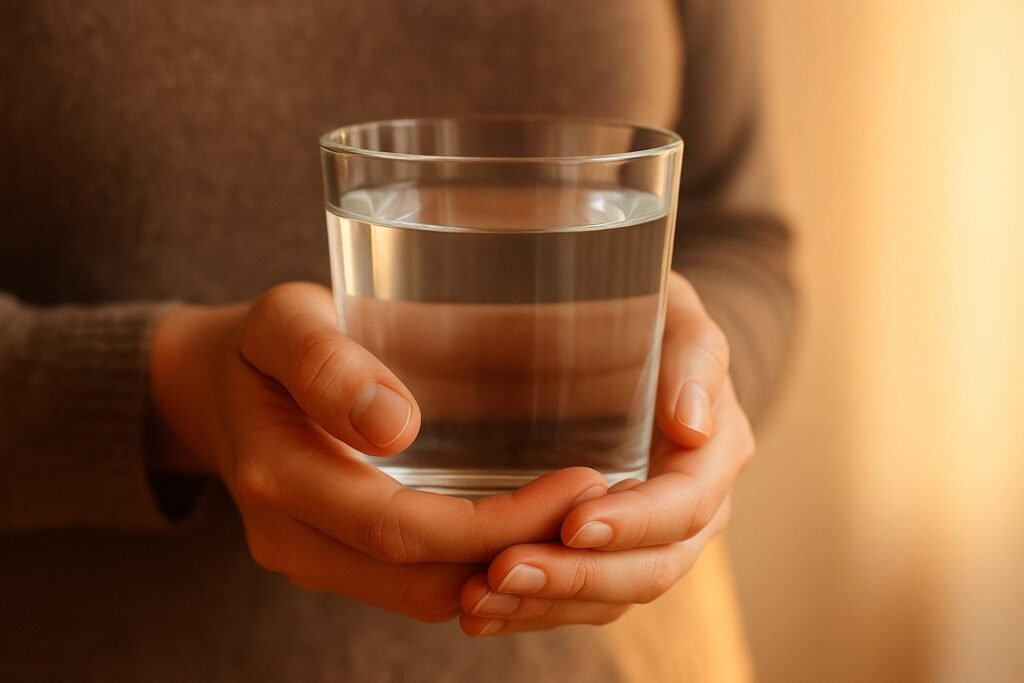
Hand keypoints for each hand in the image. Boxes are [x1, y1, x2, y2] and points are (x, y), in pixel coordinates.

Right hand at [148, 282, 607, 621]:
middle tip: (605, 507)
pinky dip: (479, 571)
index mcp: (277, 479)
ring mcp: (314, 559)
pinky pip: (418, 588)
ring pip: (427, 598)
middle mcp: (292, 540)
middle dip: (521, 553)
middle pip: (423, 580)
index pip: (401, 529)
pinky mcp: (338, 561)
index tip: (581, 484)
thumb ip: (327, 365)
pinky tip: (534, 534)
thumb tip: (395, 428)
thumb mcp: (282, 322)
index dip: (496, 522)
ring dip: (508, 573)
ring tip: (585, 526)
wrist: (213, 387)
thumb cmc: (259, 344)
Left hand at [457, 273, 754, 634]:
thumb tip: (693, 425)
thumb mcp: (679, 314)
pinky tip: (480, 610)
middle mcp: (692, 508)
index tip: (574, 524)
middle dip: (578, 577)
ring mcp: (651, 537)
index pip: (685, 506)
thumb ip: (694, 358)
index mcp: (716, 454)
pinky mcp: (610, 552)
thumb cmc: (653, 316)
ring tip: (479, 600)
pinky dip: (532, 610)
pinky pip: (582, 599)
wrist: (636, 340)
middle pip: (649, 569)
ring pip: (612, 597)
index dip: (634, 522)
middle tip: (505, 572)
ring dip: (546, 605)